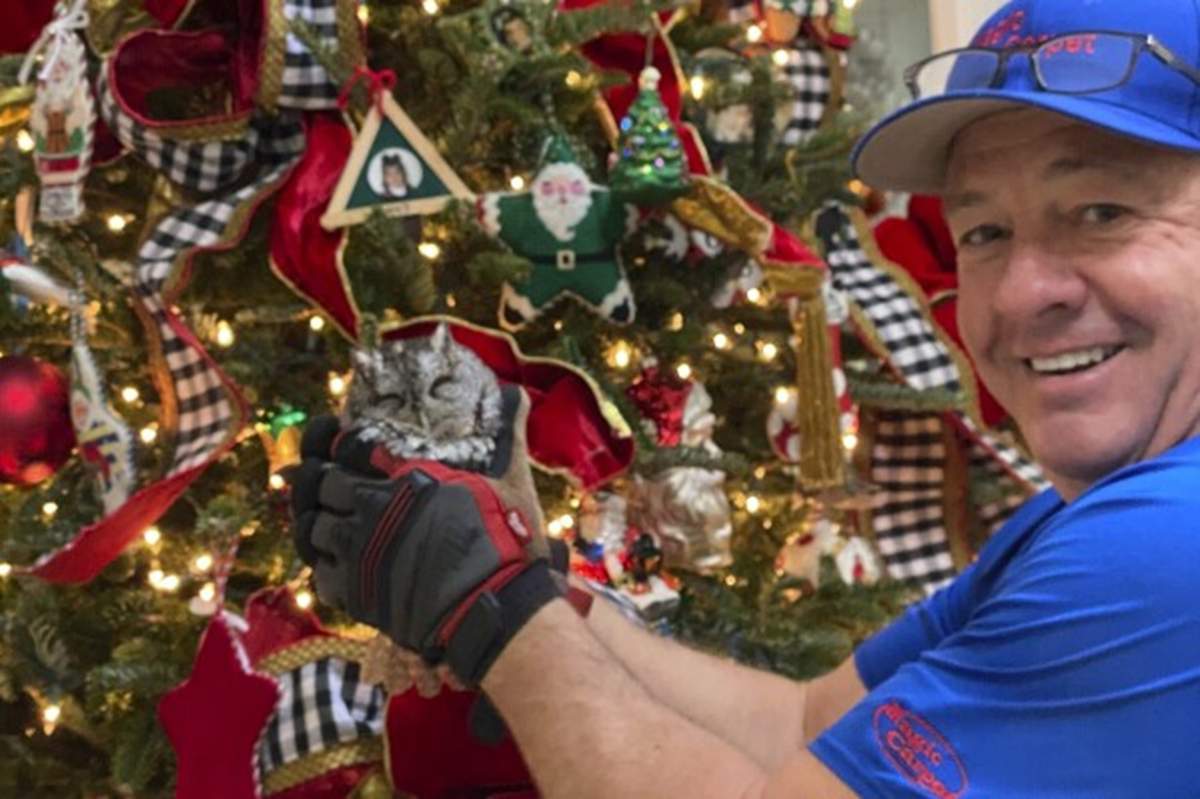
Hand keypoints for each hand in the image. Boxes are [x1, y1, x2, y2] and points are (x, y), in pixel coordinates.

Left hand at [290, 407, 562, 684]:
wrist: (493, 605)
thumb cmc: (503, 540)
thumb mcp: (510, 479)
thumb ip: (507, 434)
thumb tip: (517, 392)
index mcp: (404, 478)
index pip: (349, 447)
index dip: (337, 442)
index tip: (338, 442)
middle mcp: (373, 510)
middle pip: (322, 484)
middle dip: (321, 479)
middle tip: (329, 481)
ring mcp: (360, 552)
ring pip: (312, 528)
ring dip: (317, 520)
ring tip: (328, 519)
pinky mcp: (356, 592)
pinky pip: (320, 575)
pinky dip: (324, 566)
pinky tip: (337, 561)